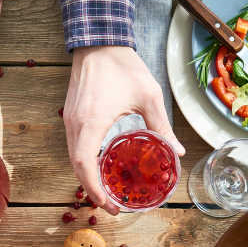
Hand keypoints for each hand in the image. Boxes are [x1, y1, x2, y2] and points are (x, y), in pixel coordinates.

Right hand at [64, 45, 183, 215]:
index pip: (84, 165)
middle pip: (77, 167)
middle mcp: (75, 124)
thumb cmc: (122, 66)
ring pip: (74, 158)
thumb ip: (162, 126)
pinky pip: (75, 146)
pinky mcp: (71, 115)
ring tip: (107, 190)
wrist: (99, 41)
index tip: (109, 204)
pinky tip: (102, 166)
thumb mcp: (148, 96)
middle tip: (113, 205)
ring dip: (88, 176)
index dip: (94, 189)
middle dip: (93, 189)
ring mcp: (70, 119)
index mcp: (92, 122)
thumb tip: (177, 151)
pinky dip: (85, 162)